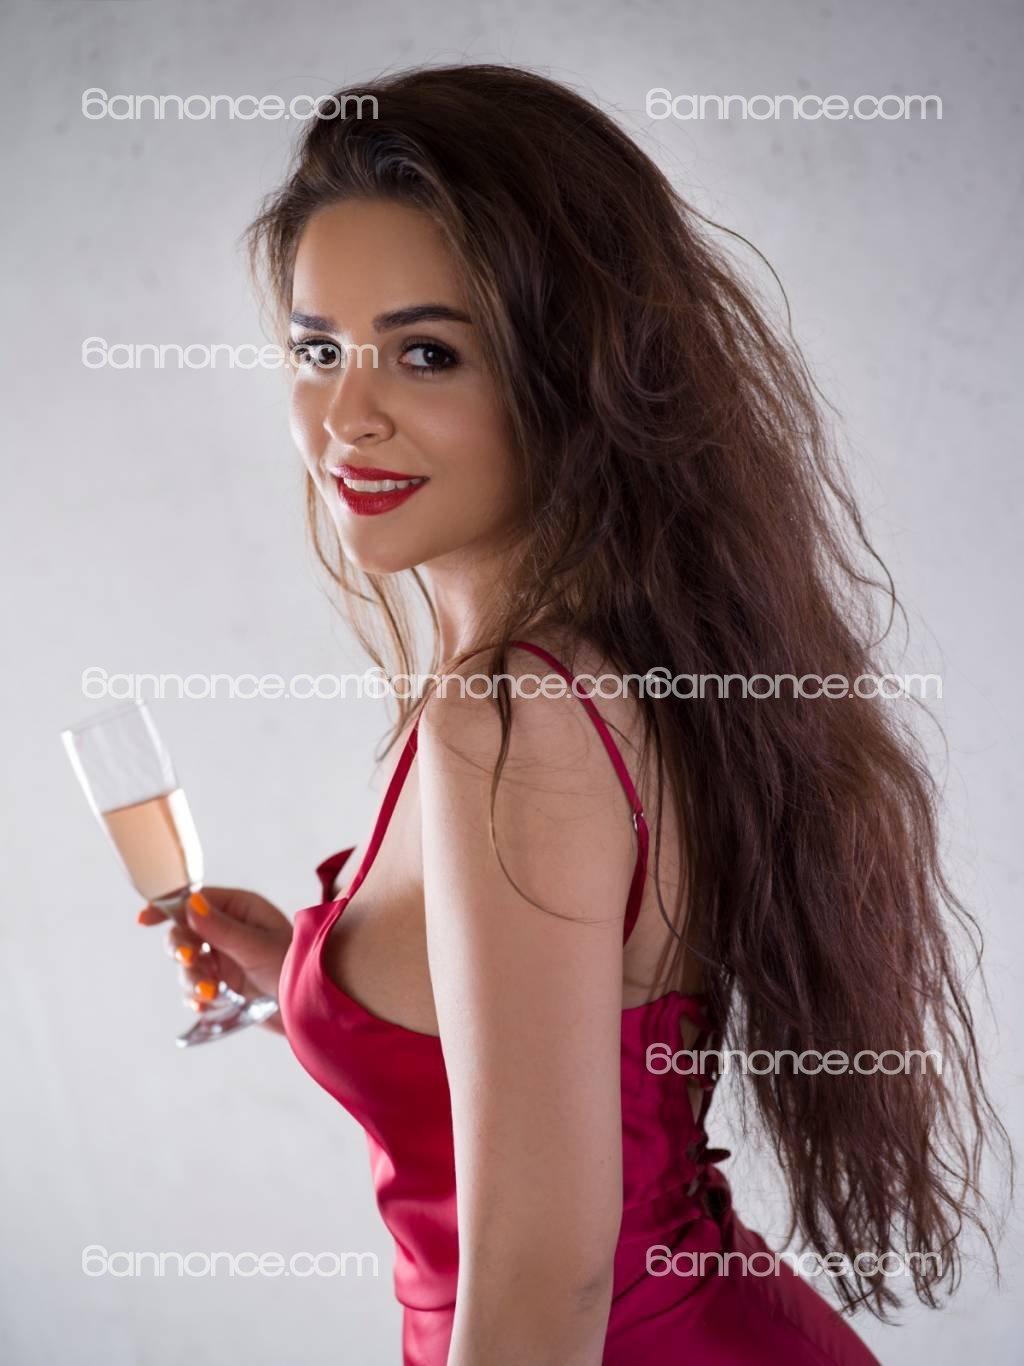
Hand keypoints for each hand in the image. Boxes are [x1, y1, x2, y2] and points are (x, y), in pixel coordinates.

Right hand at [137, 888, 293, 1033]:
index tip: (144, 918)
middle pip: (184, 934)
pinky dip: (198, 997)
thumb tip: (190, 905)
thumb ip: (222, 929)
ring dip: (193, 979)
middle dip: (183, 950)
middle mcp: (230, 931)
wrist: (316, 1008)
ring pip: (188, 966)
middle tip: (192, 961)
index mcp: (241, 909)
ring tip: (211, 992)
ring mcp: (226, 959)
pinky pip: (197, 989)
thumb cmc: (297, 966)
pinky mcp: (226, 986)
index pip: (196, 901)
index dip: (168, 907)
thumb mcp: (258, 946)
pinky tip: (207, 1004)